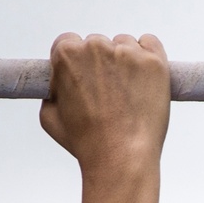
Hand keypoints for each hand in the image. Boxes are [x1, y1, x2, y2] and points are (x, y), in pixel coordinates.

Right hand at [40, 32, 170, 174]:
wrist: (122, 160)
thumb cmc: (86, 144)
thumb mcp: (49, 118)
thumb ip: (51, 92)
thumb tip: (57, 85)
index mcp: (66, 53)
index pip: (69, 42)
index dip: (76, 64)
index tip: (85, 81)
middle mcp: (96, 46)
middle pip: (98, 44)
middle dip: (101, 65)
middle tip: (109, 96)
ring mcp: (127, 52)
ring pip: (124, 45)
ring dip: (125, 62)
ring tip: (128, 97)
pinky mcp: (154, 61)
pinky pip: (150, 43)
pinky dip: (148, 56)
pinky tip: (146, 78)